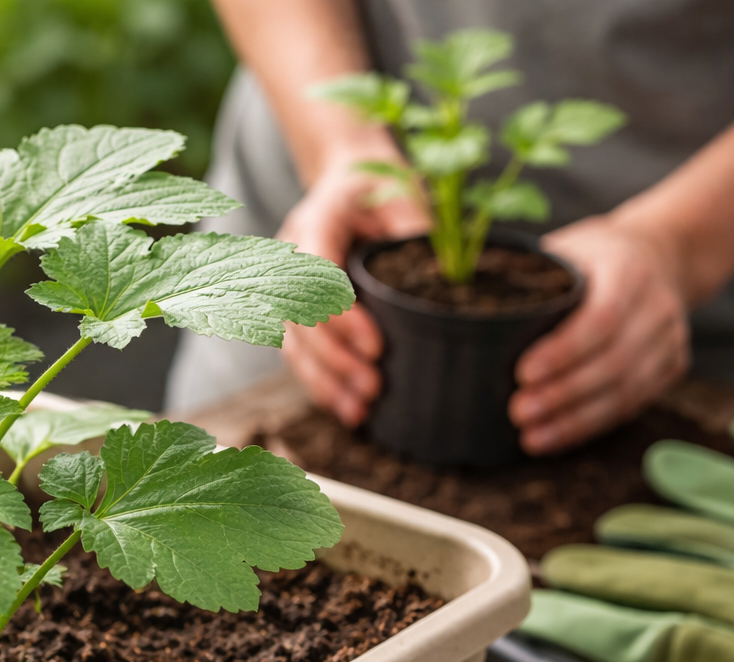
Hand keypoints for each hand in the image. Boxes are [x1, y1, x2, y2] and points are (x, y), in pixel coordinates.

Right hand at [279, 146, 429, 425]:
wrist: (350, 179)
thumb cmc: (382, 185)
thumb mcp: (404, 194)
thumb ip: (415, 232)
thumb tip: (449, 282)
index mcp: (315, 220)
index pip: (314, 275)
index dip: (339, 316)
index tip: (377, 345)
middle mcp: (289, 255)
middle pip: (296, 318)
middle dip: (334, 358)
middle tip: (374, 385)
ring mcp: (284, 284)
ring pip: (291, 342)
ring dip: (324, 380)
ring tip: (360, 410)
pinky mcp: (294, 309)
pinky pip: (298, 351)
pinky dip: (320, 382)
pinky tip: (345, 407)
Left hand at [511, 215, 691, 454]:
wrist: (657, 257)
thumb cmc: (590, 256)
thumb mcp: (564, 249)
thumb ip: (527, 274)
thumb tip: (453, 299)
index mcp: (628, 270)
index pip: (602, 316)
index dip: (564, 350)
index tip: (522, 372)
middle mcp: (657, 306)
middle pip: (615, 361)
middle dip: (564, 394)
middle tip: (517, 411)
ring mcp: (669, 339)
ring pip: (626, 390)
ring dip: (575, 419)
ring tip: (530, 436)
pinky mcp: (670, 367)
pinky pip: (632, 404)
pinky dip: (590, 425)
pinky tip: (555, 437)